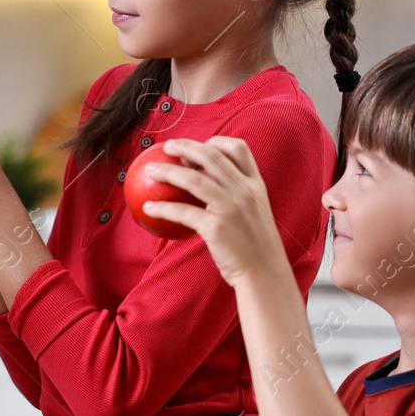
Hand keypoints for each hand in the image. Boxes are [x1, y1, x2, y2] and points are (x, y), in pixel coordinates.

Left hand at [144, 136, 289, 284]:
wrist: (265, 273)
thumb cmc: (255, 246)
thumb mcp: (254, 212)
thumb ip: (237, 196)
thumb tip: (206, 186)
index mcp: (255, 184)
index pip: (238, 148)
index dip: (214, 142)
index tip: (196, 148)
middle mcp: (244, 191)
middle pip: (210, 156)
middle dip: (184, 147)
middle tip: (166, 148)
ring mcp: (230, 208)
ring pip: (192, 179)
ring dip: (166, 171)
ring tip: (150, 171)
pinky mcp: (216, 227)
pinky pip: (182, 211)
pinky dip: (162, 207)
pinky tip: (149, 208)